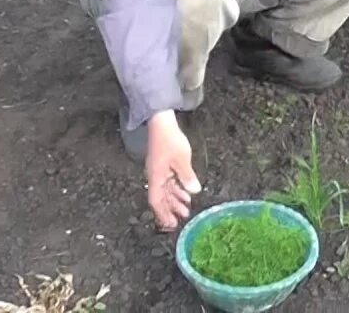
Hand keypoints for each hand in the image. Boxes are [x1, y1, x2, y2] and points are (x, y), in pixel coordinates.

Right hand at [145, 110, 201, 230]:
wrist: (161, 123)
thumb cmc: (170, 140)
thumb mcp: (182, 159)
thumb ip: (187, 176)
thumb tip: (193, 191)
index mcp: (156, 177)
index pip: (156, 201)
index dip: (162, 214)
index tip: (170, 224)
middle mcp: (155, 177)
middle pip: (161, 199)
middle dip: (170, 210)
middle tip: (180, 220)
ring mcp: (158, 171)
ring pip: (166, 191)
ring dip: (175, 201)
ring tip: (185, 209)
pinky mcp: (163, 165)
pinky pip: (169, 182)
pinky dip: (176, 190)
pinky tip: (185, 193)